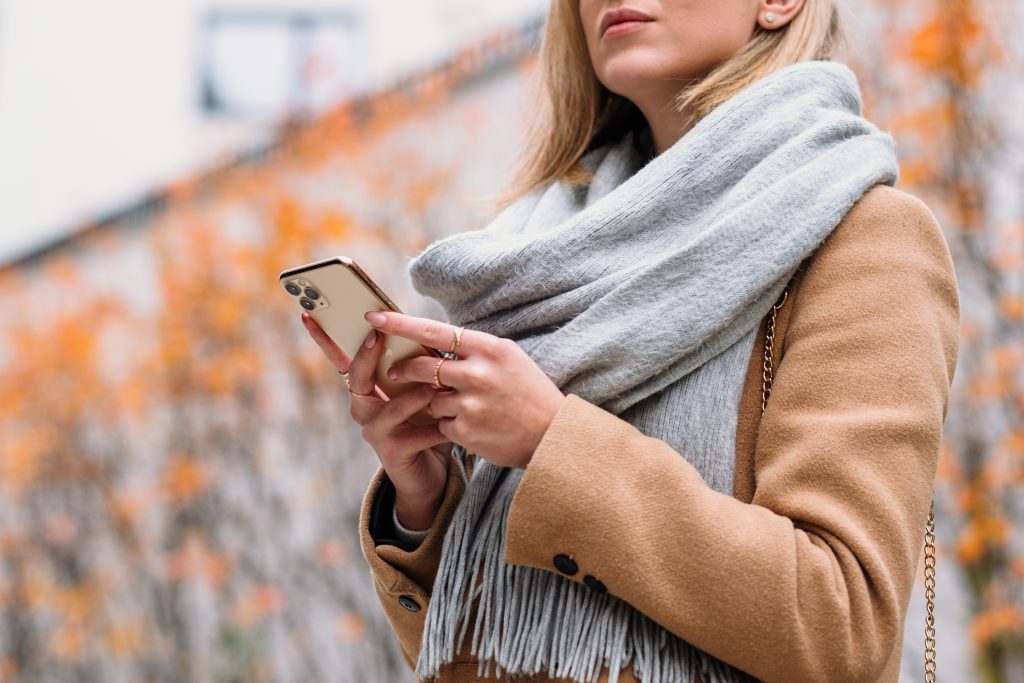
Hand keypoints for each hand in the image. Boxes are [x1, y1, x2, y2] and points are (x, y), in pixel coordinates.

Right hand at [301, 312, 448, 529]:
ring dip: (412, 397)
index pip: (341, 360)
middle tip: (378, 335)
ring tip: (433, 389)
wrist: (430, 474)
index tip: (310, 314)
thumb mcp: (420, 390)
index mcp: (368, 389)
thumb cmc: (425, 424)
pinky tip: (450, 425)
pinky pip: (413, 436)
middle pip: (357, 378)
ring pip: (389, 409)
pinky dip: (434, 429)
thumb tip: (428, 333)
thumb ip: (418, 367)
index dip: (323, 339)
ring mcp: (375, 432)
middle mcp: (364, 409)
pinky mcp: (392, 453)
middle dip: (366, 355)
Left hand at [366, 311, 565, 469]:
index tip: (374, 316)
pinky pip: (441, 424)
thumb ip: (474, 349)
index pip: (434, 331)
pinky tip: (476, 426)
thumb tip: (436, 340)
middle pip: (422, 367)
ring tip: (470, 408)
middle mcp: (477, 374)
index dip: (399, 324)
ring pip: (430, 399)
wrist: (553, 436)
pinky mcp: (466, 432)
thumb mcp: (509, 358)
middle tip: (396, 371)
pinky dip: (451, 425)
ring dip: (439, 403)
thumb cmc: (531, 393)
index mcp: (489, 349)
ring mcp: (471, 404)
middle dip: (404, 369)